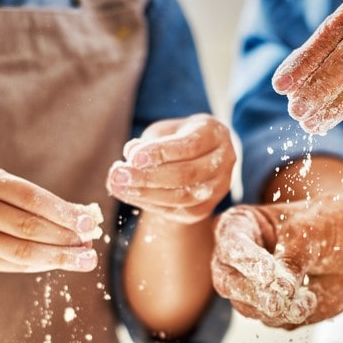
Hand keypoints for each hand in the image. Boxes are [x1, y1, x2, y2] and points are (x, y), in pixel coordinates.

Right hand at [0, 165, 103, 272]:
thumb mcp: (6, 187)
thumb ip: (41, 202)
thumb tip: (87, 217)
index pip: (31, 198)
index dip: (63, 212)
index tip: (89, 223)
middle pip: (28, 228)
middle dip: (64, 238)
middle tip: (90, 246)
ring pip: (22, 252)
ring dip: (58, 257)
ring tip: (84, 260)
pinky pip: (14, 265)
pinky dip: (42, 265)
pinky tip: (60, 263)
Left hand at [106, 114, 236, 222]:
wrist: (199, 157)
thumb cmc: (178, 137)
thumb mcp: (165, 130)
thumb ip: (150, 141)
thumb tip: (130, 155)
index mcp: (215, 134)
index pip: (189, 146)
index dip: (160, 152)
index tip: (132, 156)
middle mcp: (224, 162)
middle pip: (186, 174)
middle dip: (149, 176)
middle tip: (119, 174)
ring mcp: (218, 188)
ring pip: (183, 198)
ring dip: (146, 194)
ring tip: (118, 186)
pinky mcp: (206, 208)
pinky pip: (178, 211)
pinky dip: (151, 204)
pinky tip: (130, 195)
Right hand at [211, 193, 342, 328]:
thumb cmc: (332, 225)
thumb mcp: (315, 230)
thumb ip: (294, 257)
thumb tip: (281, 289)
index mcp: (240, 226)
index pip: (231, 245)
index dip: (247, 260)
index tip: (269, 273)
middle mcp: (238, 259)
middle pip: (227, 282)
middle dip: (253, 293)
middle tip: (276, 302)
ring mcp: (251, 288)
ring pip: (248, 307)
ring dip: (277, 308)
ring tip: (307, 299)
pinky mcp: (269, 310)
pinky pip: (272, 321)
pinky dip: (291, 315)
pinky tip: (311, 300)